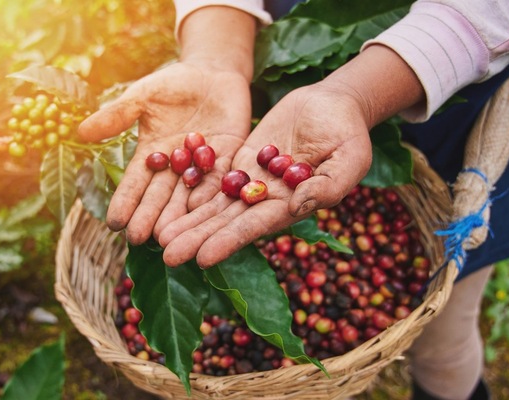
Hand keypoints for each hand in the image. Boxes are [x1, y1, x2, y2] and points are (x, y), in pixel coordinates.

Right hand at [77, 61, 251, 244]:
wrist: (213, 72)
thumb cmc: (173, 83)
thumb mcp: (142, 96)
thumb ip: (117, 115)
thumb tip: (80, 132)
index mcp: (152, 154)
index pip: (136, 183)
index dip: (125, 202)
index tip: (113, 223)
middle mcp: (176, 167)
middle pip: (161, 196)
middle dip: (149, 217)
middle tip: (139, 239)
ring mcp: (202, 164)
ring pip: (189, 194)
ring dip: (179, 216)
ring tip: (168, 236)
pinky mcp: (229, 157)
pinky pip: (220, 178)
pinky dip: (211, 193)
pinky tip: (202, 210)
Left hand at [158, 83, 373, 266]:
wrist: (334, 103)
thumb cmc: (349, 133)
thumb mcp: (350, 159)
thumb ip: (328, 186)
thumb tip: (297, 206)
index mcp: (291, 206)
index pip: (254, 227)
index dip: (228, 242)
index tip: (202, 258)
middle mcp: (267, 199)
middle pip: (226, 222)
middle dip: (197, 238)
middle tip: (167, 254)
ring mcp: (252, 181)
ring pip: (214, 204)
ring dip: (188, 220)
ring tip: (159, 236)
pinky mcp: (242, 161)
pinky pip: (214, 176)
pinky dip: (192, 189)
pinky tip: (168, 201)